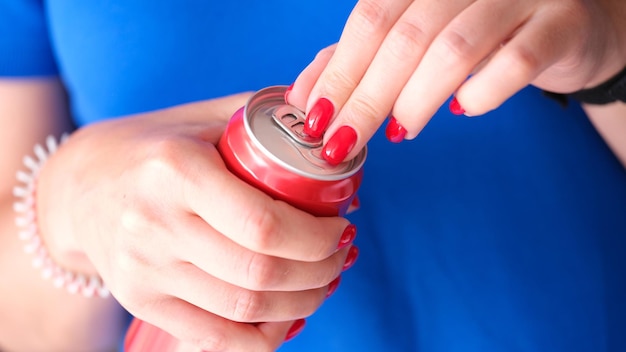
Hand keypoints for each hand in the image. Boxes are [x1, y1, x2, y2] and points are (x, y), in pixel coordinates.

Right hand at [36, 93, 356, 350]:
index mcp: (176, 169)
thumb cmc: (154, 147)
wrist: (79, 187)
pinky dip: (264, 336)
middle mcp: (155, 224)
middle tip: (342, 255)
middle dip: (321, 272)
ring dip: (303, 302)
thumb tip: (331, 142)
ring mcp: (144, 271)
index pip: (263, 224)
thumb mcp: (204, 117)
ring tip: (325, 281)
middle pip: (260, 271)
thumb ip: (266, 120)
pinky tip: (289, 315)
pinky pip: (214, 339)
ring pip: (244, 309)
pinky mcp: (141, 302)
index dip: (317, 238)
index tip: (342, 227)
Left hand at [287, 0, 625, 163]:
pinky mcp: (561, 23)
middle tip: (343, 143)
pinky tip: (463, 109)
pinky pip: (515, 62)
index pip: (370, 18)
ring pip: (453, 49)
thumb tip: (304, 95)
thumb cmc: (480, 31)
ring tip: (399, 132)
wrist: (567, 23)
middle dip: (366, 97)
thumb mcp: (413, 36)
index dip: (339, 71)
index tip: (316, 119)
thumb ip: (359, 57)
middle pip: (404, 36)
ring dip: (415, 100)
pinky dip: (481, 93)